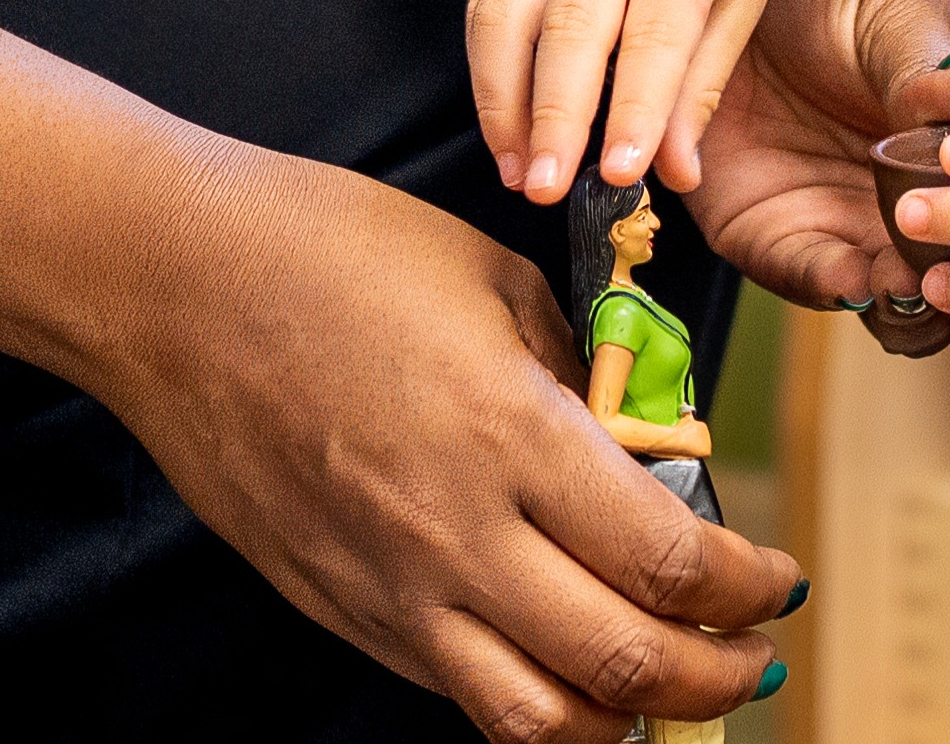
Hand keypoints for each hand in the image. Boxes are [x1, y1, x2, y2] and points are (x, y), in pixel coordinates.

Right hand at [81, 141, 798, 741]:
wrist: (173, 286)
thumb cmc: (330, 252)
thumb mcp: (493, 282)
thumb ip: (579, 380)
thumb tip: (646, 449)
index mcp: (511, 435)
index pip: (669, 562)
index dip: (747, 589)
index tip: (776, 578)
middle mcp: (457, 534)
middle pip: (624, 666)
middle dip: (717, 678)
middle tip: (752, 659)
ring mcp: (394, 591)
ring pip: (538, 722)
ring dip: (626, 721)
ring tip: (666, 689)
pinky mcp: (346, 613)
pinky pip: (458, 694)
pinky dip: (531, 702)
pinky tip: (562, 665)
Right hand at [467, 0, 857, 201]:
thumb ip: (704, 81)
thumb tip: (672, 176)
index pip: (654, 34)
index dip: (633, 109)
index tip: (621, 177)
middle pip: (568, 27)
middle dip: (551, 117)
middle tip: (545, 192)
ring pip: (504, 12)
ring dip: (501, 101)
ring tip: (515, 171)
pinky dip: (485, 63)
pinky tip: (503, 121)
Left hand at [673, 0, 949, 341]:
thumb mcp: (901, 15)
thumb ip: (933, 71)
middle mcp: (915, 203)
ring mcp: (847, 223)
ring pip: (892, 302)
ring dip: (901, 302)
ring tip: (899, 278)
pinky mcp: (775, 232)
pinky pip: (809, 279)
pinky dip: (831, 288)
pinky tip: (847, 277)